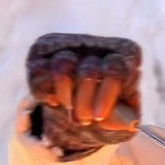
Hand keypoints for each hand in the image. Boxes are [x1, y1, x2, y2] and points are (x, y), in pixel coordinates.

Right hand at [25, 32, 141, 151]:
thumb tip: (122, 122)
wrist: (83, 110)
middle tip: (84, 120)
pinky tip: (54, 100)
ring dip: (65, 97)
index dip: (105, 97)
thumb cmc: (110, 113)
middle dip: (83, 104)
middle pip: (88, 71)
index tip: (98, 117)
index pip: (115, 70)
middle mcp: (99, 43)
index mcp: (127, 54)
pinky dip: (44, 92)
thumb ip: (124, 122)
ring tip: (70, 109)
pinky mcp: (42, 49)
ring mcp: (70, 42)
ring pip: (62, 66)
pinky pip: (37, 71)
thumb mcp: (123, 122)